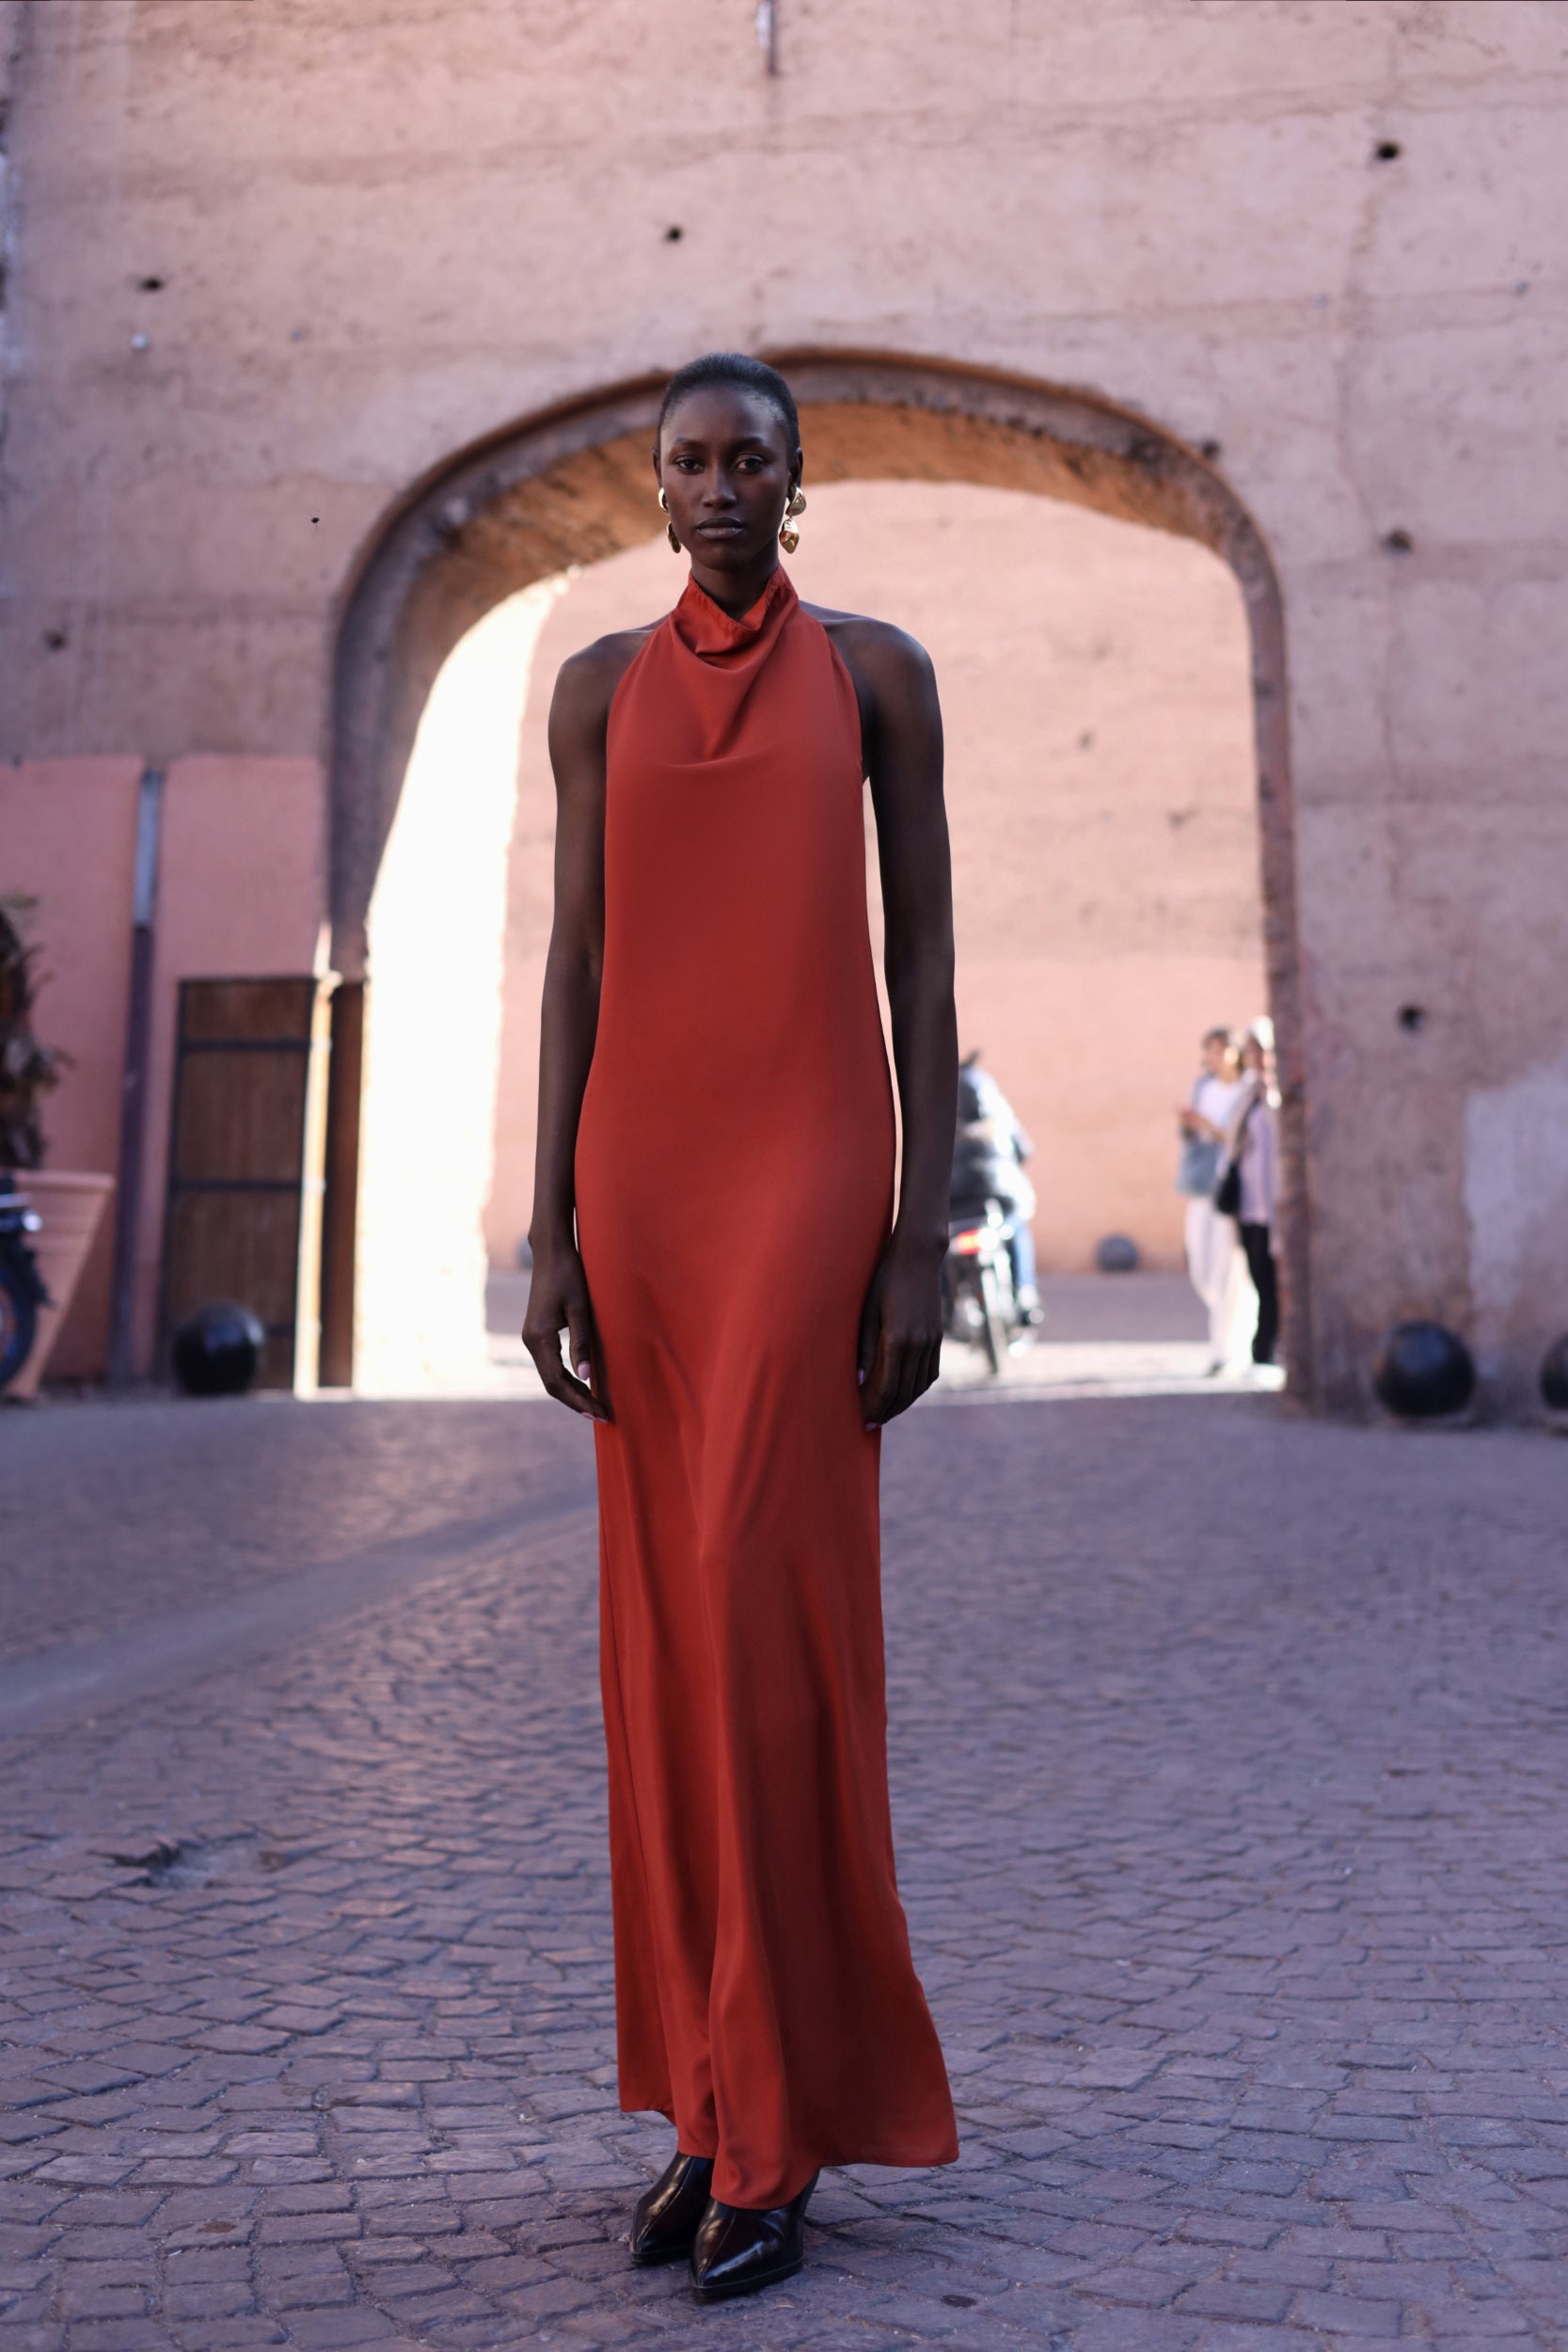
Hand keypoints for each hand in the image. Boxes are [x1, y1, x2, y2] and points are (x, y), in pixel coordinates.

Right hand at [522, 1239, 609, 1420]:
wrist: (551, 1251)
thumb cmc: (569, 1274)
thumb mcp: (580, 1308)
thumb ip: (582, 1343)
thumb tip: (586, 1377)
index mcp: (539, 1337)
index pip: (557, 1382)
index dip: (578, 1400)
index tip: (600, 1412)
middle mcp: (530, 1340)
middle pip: (551, 1383)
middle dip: (575, 1401)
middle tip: (602, 1414)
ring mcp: (531, 1337)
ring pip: (549, 1375)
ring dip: (571, 1391)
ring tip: (594, 1404)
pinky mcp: (536, 1332)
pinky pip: (549, 1363)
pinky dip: (565, 1377)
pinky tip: (582, 1383)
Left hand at [857, 1236, 943, 1427]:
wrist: (918, 1256)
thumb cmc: (884, 1279)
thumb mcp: (866, 1311)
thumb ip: (864, 1348)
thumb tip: (857, 1380)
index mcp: (897, 1339)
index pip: (885, 1387)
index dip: (874, 1407)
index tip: (862, 1421)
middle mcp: (918, 1344)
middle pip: (903, 1392)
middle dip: (886, 1411)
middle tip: (870, 1424)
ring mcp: (931, 1341)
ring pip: (918, 1386)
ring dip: (902, 1403)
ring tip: (885, 1412)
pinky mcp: (937, 1336)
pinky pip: (929, 1373)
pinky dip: (916, 1388)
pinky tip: (904, 1392)